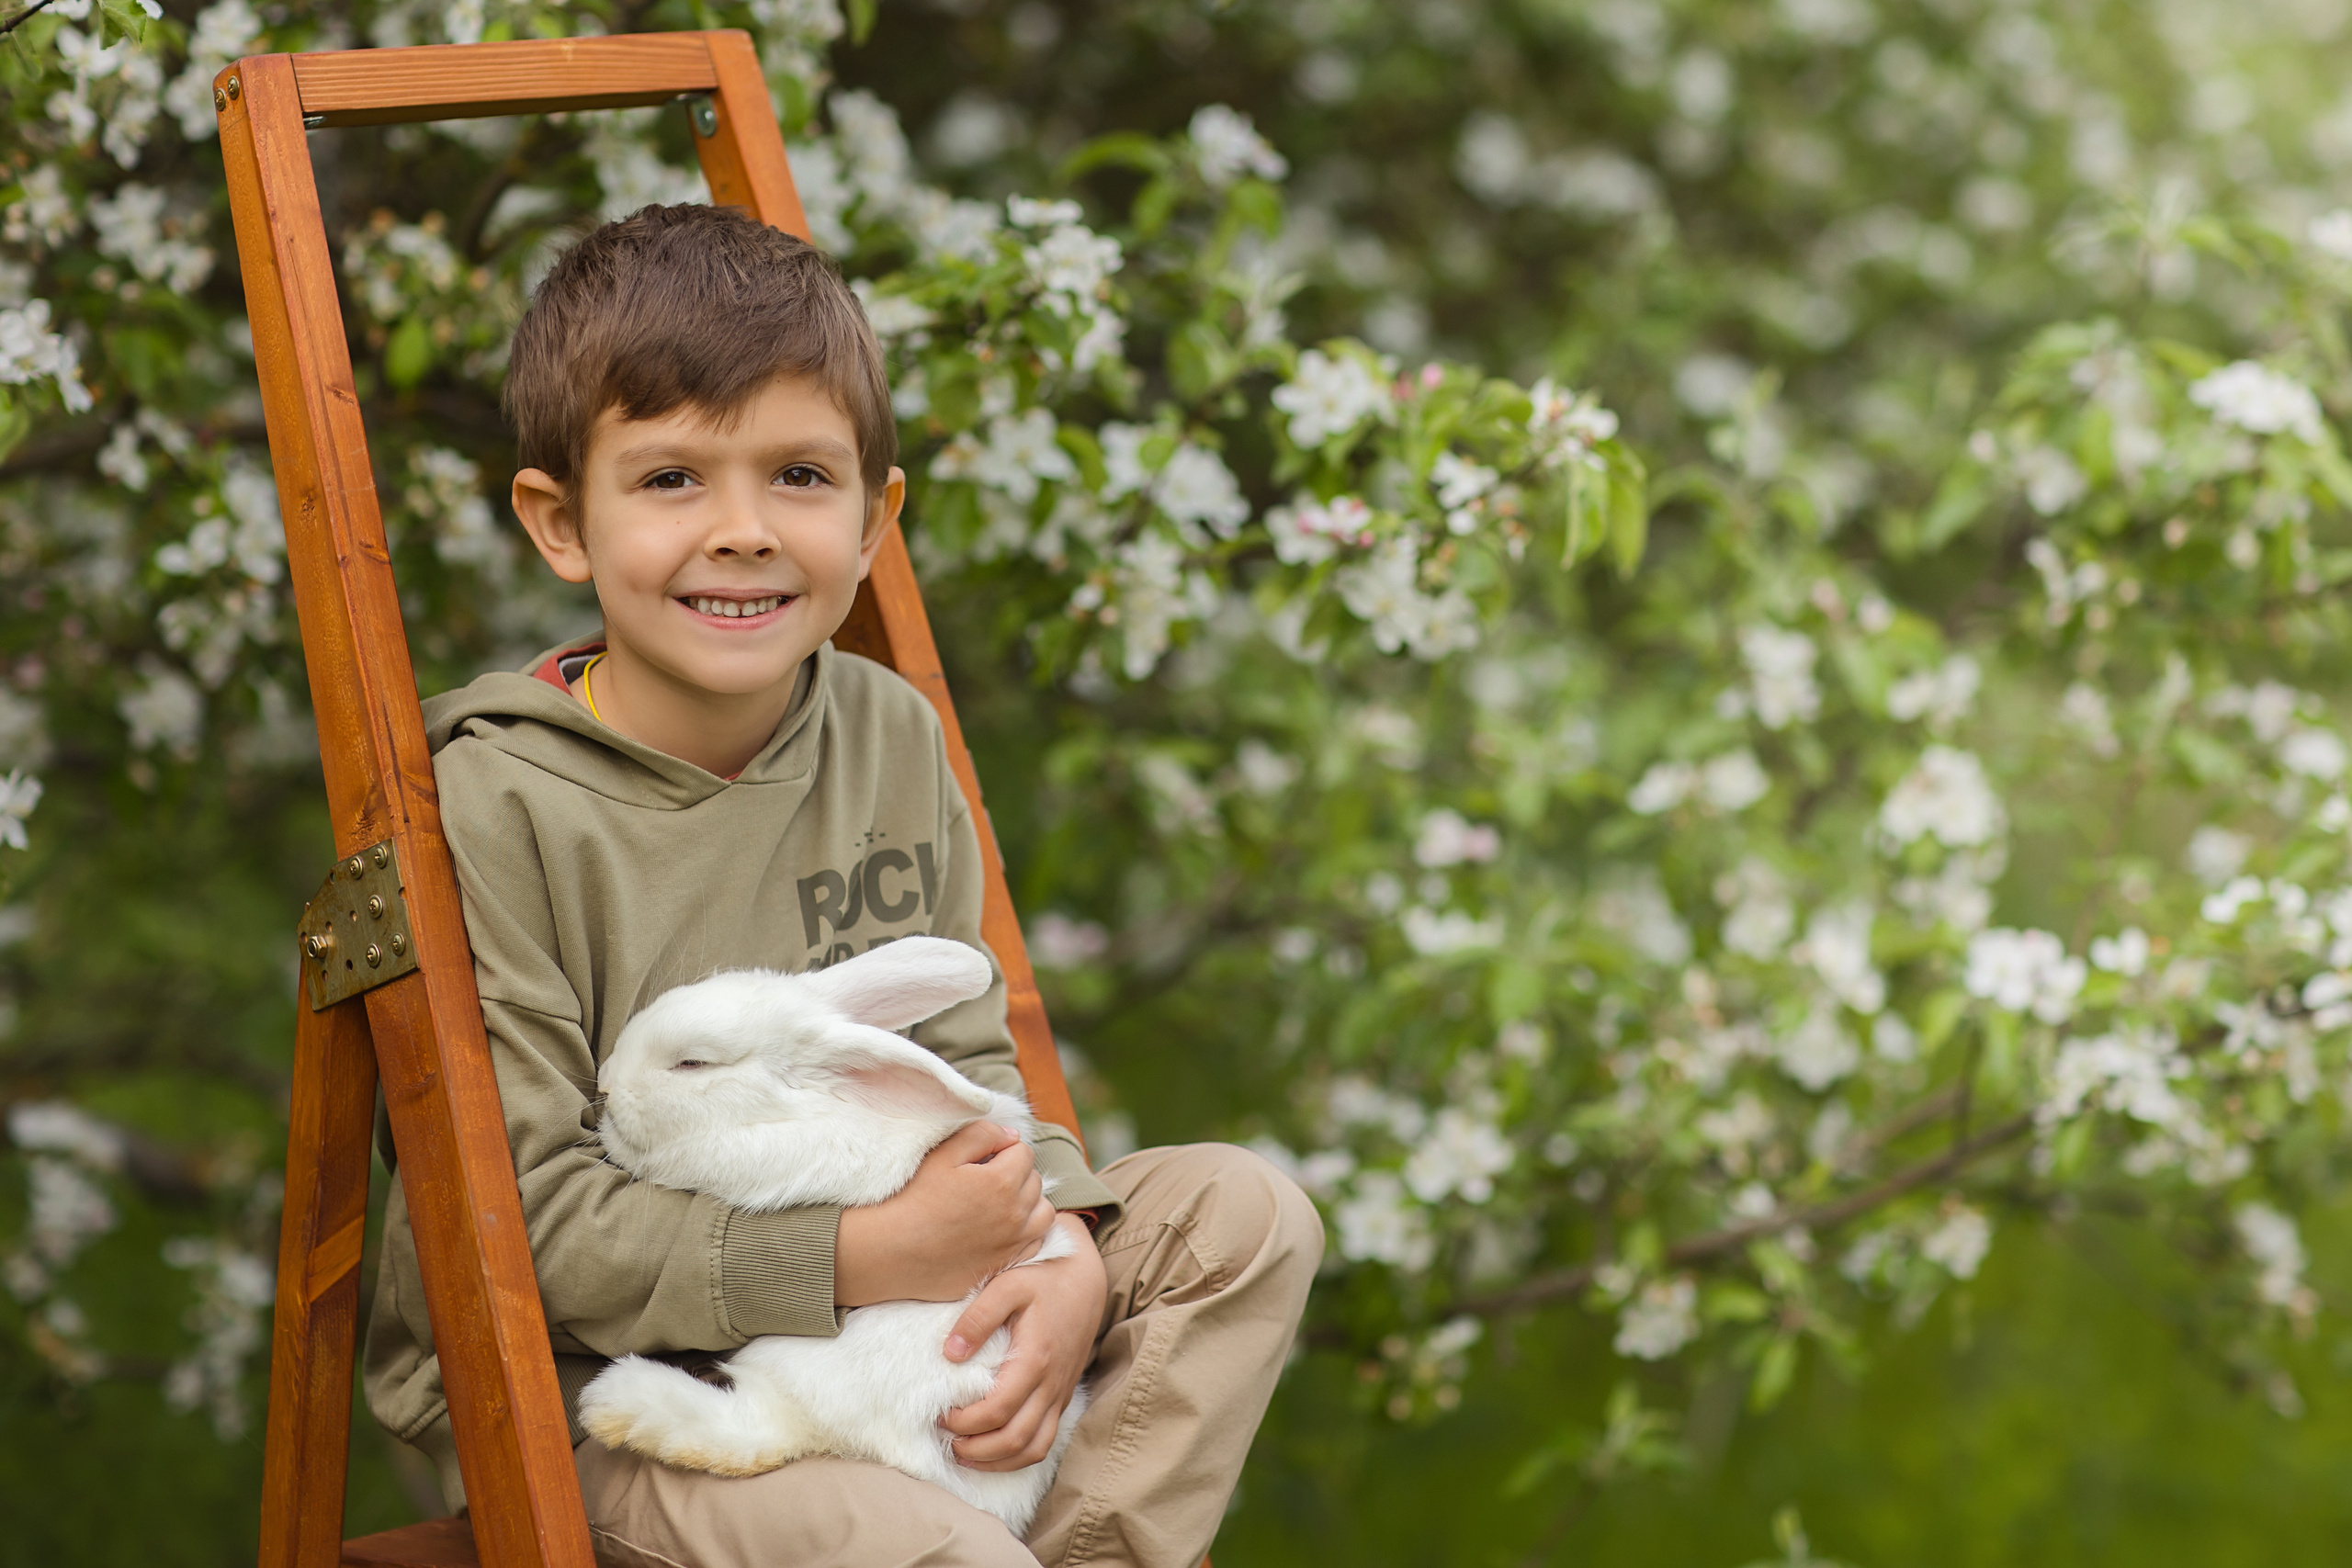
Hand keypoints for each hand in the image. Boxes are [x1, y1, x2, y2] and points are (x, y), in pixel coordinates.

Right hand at [834, 1122, 1055, 1306]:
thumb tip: (1012, 1136)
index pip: (1024, 1153)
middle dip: (1015, 1175)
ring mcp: (1012, 1245)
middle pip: (1034, 1181)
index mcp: (1001, 1182)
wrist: (889, 1251)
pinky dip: (1026, 1232)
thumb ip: (982, 1135)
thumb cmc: (912, 1199)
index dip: (1002, 1150)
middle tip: (983, 1180)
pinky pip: (1034, 1243)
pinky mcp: (1004, 1266)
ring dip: (1029, 1204)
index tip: (980, 1159)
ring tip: (999, 1203)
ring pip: (1042, 1214)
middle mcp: (1015, 1215)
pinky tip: (1000, 1229)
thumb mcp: (943, 1155)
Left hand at [938, 1212, 1105, 1470]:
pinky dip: (1018, 1455)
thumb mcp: (1008, 1285)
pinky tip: (993, 1451)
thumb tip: (951, 1353)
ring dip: (998, 1460)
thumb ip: (978, 1317)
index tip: (942, 1416)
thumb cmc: (1042, 1279)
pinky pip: (1045, 1440)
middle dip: (978, 1449)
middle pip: (1016, 1439)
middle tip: (947, 1441)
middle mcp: (1051, 1384)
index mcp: (1035, 1359)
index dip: (967, 1422)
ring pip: (1034, 1448)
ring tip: (965, 1454)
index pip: (999, 1409)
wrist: (1085, 1281)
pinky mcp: (1062, 1397)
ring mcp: (1059, 1394)